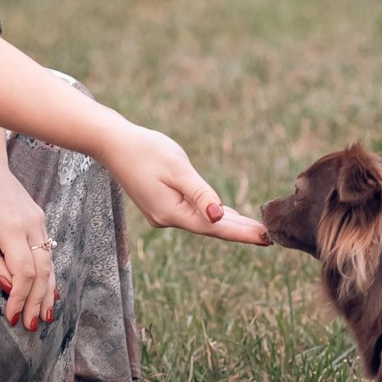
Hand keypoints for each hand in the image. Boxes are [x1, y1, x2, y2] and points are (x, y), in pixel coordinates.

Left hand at [0, 158, 60, 331]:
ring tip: (45, 317)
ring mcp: (39, 221)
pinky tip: (50, 292)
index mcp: (12, 228)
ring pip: (50, 263)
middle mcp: (32, 225)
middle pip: (42, 271)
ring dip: (47, 292)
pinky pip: (48, 252)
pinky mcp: (39, 220)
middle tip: (31, 326)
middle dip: (37, 301)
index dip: (20, 298)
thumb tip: (7, 286)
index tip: (12, 317)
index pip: (24, 272)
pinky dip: (49, 274)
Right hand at [98, 123, 270, 245]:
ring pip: (201, 222)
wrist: (111, 143)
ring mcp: (162, 213)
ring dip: (227, 224)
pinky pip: (192, 214)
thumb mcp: (177, 168)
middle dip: (240, 231)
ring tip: (254, 229)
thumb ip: (200, 193)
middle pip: (210, 228)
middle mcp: (166, 219)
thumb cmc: (145, 150)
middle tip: (270, 236)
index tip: (267, 238)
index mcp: (172, 212)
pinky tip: (224, 215)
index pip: (216, 228)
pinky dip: (211, 215)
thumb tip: (219, 216)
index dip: (243, 233)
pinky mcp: (159, 205)